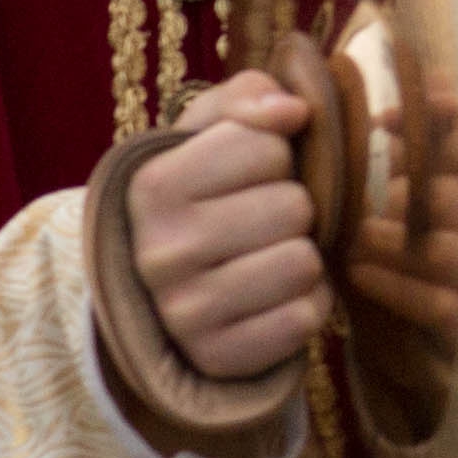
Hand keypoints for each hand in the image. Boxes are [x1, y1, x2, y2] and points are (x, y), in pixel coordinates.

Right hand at [127, 70, 327, 382]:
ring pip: (303, 262)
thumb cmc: (199, 199)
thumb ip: (245, 99)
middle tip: (261, 221)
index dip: (274, 155)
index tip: (248, 174)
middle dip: (291, 207)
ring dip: (300, 257)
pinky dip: (303, 305)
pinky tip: (271, 298)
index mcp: (153, 186)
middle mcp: (160, 252)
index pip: (267, 146)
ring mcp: (185, 313)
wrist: (159, 294)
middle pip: (293, 206)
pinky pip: (304, 317)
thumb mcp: (205, 136)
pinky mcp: (218, 358)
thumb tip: (292, 109)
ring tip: (266, 257)